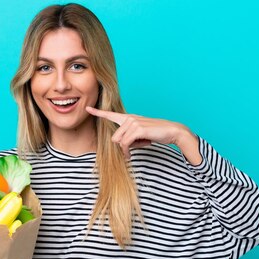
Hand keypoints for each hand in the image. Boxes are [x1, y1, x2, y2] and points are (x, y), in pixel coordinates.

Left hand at [86, 106, 201, 163]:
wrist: (171, 131)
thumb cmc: (155, 134)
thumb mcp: (139, 136)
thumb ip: (128, 137)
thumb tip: (120, 145)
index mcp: (128, 118)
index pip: (110, 114)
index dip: (98, 112)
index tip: (87, 108)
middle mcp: (129, 118)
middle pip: (114, 138)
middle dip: (124, 145)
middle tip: (140, 143)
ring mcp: (133, 122)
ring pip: (120, 142)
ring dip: (129, 148)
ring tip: (144, 142)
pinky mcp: (137, 129)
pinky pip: (125, 144)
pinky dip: (129, 151)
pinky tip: (139, 149)